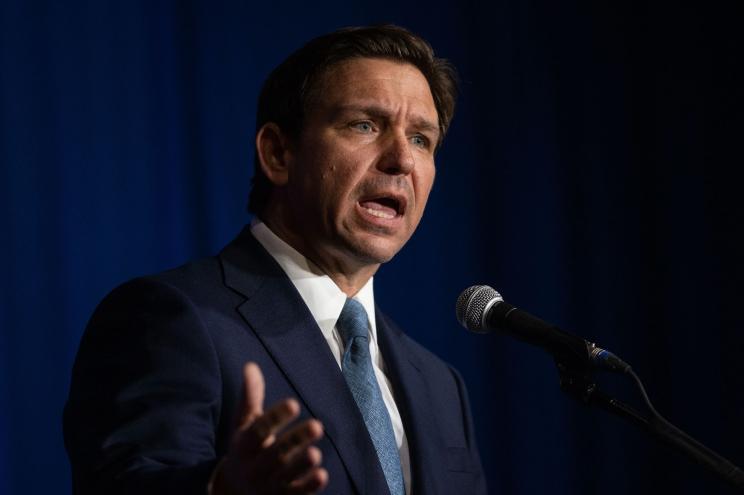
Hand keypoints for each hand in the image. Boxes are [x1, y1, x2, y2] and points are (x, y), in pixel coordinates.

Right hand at [210, 362, 327, 493]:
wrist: (234, 491)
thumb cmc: (246, 448)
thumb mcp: (244, 423)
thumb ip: (250, 396)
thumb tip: (251, 365)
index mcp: (243, 445)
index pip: (257, 431)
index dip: (275, 417)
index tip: (294, 403)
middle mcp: (254, 467)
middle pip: (274, 454)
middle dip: (295, 441)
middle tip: (317, 425)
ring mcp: (268, 486)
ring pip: (285, 477)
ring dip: (300, 465)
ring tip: (316, 453)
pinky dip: (307, 487)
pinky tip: (322, 476)